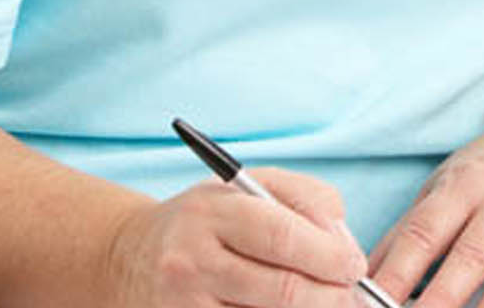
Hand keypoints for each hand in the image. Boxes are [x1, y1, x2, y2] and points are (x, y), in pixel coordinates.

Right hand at [107, 167, 367, 307]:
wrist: (128, 258)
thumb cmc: (208, 220)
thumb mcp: (250, 187)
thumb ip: (306, 199)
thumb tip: (343, 240)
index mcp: (211, 213)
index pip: (282, 237)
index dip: (330, 255)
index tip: (355, 265)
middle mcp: (191, 262)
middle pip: (282, 291)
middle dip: (331, 297)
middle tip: (351, 295)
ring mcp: (183, 307)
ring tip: (324, 302)